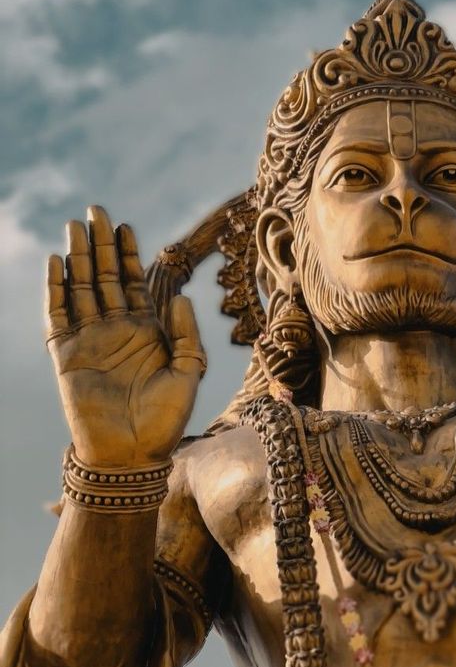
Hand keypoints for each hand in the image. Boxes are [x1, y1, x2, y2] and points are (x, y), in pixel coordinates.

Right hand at [45, 206, 206, 467]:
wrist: (132, 456)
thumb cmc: (164, 420)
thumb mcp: (187, 372)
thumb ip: (186, 333)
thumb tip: (181, 296)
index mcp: (144, 331)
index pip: (133, 282)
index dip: (128, 253)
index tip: (124, 225)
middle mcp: (114, 329)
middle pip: (104, 275)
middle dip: (100, 243)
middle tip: (95, 210)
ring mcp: (89, 340)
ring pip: (80, 288)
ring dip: (78, 257)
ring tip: (75, 226)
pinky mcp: (66, 355)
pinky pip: (58, 315)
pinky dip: (56, 288)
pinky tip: (56, 262)